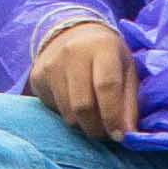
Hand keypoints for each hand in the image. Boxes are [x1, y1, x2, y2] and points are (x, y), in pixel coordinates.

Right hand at [24, 16, 140, 141]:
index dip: (112, 116)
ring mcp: (52, 65)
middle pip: (83, 105)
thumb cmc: (107, 56)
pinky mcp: (38, 76)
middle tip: (106, 135)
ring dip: (82, 126)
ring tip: (93, 124)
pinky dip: (68, 116)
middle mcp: (73, 53)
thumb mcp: (127, 70)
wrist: (72, 33)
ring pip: (67, 112)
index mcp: (102, 47)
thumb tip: (129, 135)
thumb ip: (130, 103)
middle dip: (96, 128)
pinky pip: (54, 109)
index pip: (106, 87)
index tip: (119, 135)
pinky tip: (76, 108)